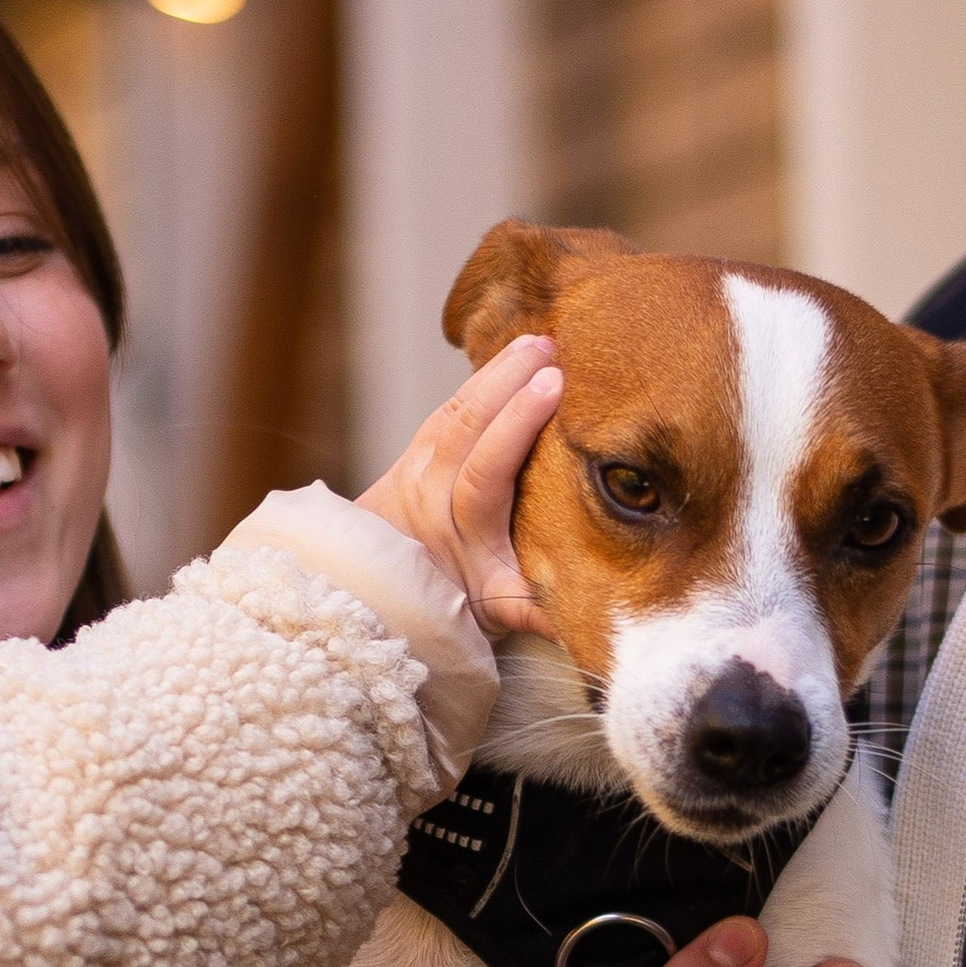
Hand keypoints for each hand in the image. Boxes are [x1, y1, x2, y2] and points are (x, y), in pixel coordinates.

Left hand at [355, 336, 562, 637]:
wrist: (376, 600)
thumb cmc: (449, 608)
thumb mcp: (493, 617)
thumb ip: (538, 613)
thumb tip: (589, 626)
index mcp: (456, 531)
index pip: (485, 466)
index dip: (517, 422)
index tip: (553, 385)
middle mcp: (428, 494)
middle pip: (465, 425)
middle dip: (508, 380)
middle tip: (551, 346)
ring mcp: (414, 471)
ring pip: (452, 411)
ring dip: (494, 373)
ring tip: (536, 340)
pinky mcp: (411, 456)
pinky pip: (445, 412)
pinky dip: (477, 383)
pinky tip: (507, 358)